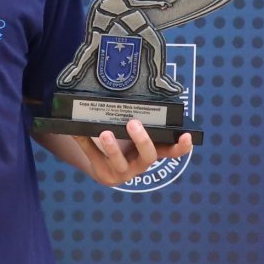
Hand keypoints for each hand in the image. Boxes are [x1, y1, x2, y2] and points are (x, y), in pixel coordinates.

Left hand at [73, 119, 192, 186]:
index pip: (172, 151)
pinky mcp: (104, 174)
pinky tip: (77, 131)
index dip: (182, 146)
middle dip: (142, 140)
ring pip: (120, 162)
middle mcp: (141, 164)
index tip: (187, 136)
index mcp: (152, 151)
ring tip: (105, 133)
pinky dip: (85, 143)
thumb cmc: (124, 143)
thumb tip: (132, 88)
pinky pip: (93, 157)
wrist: (103, 166)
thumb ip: (139, 120)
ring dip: (113, 148)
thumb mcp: (134, 135)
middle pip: (148, 156)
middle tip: (133, 123)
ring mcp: (123, 172)